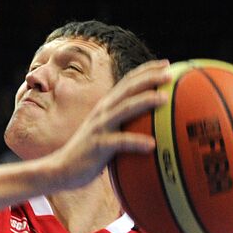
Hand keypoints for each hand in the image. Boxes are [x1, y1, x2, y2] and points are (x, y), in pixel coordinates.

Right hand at [47, 60, 170, 189]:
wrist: (62, 168)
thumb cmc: (91, 152)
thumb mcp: (107, 132)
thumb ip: (125, 124)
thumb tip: (152, 125)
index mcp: (107, 106)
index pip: (128, 81)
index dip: (146, 70)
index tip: (166, 64)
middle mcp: (103, 111)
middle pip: (128, 88)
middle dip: (149, 78)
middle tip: (169, 74)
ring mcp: (100, 127)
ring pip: (124, 109)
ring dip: (144, 101)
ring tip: (164, 99)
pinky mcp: (98, 146)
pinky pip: (119, 142)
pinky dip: (136, 141)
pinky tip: (152, 144)